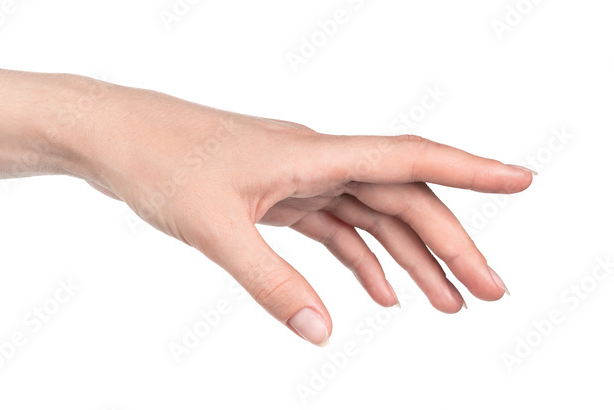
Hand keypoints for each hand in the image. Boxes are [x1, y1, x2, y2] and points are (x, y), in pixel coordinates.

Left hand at [68, 80, 532, 345]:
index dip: (471, 171)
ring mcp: (294, 177)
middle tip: (487, 293)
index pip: (409, 159)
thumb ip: (268, 281)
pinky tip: (378, 293)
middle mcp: (314, 160)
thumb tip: (321, 331)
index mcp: (313, 154)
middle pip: (402, 198)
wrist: (113, 139)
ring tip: (447, 304)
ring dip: (411, 258)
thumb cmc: (158, 164)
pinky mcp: (272, 194)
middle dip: (450, 245)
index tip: (523, 181)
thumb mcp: (214, 228)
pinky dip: (360, 258)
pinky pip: (332, 227)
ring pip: (370, 216)